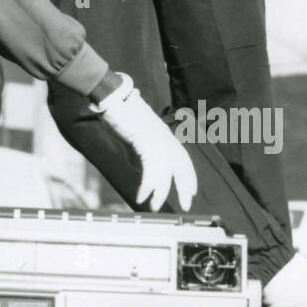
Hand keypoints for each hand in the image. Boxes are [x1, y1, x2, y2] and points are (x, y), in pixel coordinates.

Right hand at [90, 73, 196, 210]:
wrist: (114, 99)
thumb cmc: (121, 115)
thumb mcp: (133, 139)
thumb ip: (141, 155)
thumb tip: (143, 173)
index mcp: (164, 135)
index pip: (183, 158)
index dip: (188, 175)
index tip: (191, 192)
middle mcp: (165, 137)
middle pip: (181, 164)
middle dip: (185, 186)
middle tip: (187, 206)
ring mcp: (157, 139)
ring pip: (165, 171)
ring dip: (160, 192)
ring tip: (154, 206)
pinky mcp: (146, 142)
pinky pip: (150, 170)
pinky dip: (147, 185)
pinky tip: (141, 196)